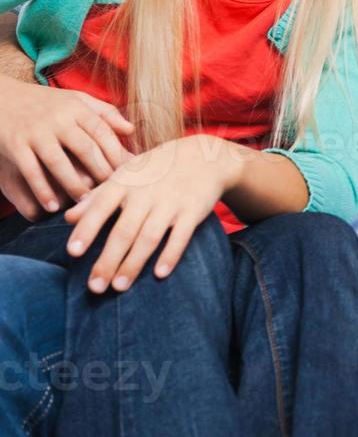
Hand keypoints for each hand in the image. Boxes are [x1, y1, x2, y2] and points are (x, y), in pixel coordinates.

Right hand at [0, 78, 134, 218]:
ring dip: (73, 185)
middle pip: (85, 148)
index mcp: (76, 107)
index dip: (116, 154)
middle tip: (111, 193)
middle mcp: (57, 118)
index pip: (102, 132)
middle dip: (100, 173)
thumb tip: (131, 130)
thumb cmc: (46, 102)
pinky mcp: (14, 144)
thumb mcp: (76, 99)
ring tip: (85, 203)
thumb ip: (104, 113)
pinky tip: (53, 205)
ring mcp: (35, 131)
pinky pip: (30, 170)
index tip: (127, 174)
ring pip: (58, 162)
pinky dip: (42, 189)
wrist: (1, 96)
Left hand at [63, 134, 238, 292]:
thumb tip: (68, 218)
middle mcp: (146, 193)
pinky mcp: (193, 211)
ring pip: (149, 237)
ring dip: (133, 264)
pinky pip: (181, 236)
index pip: (101, 207)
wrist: (204, 156)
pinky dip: (171, 255)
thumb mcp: (126, 174)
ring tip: (119, 287)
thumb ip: (98, 196)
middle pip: (124, 231)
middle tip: (95, 287)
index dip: (86, 229)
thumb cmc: (157, 169)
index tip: (72, 253)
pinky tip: (160, 274)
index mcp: (125, 183)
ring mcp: (171, 202)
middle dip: (108, 260)